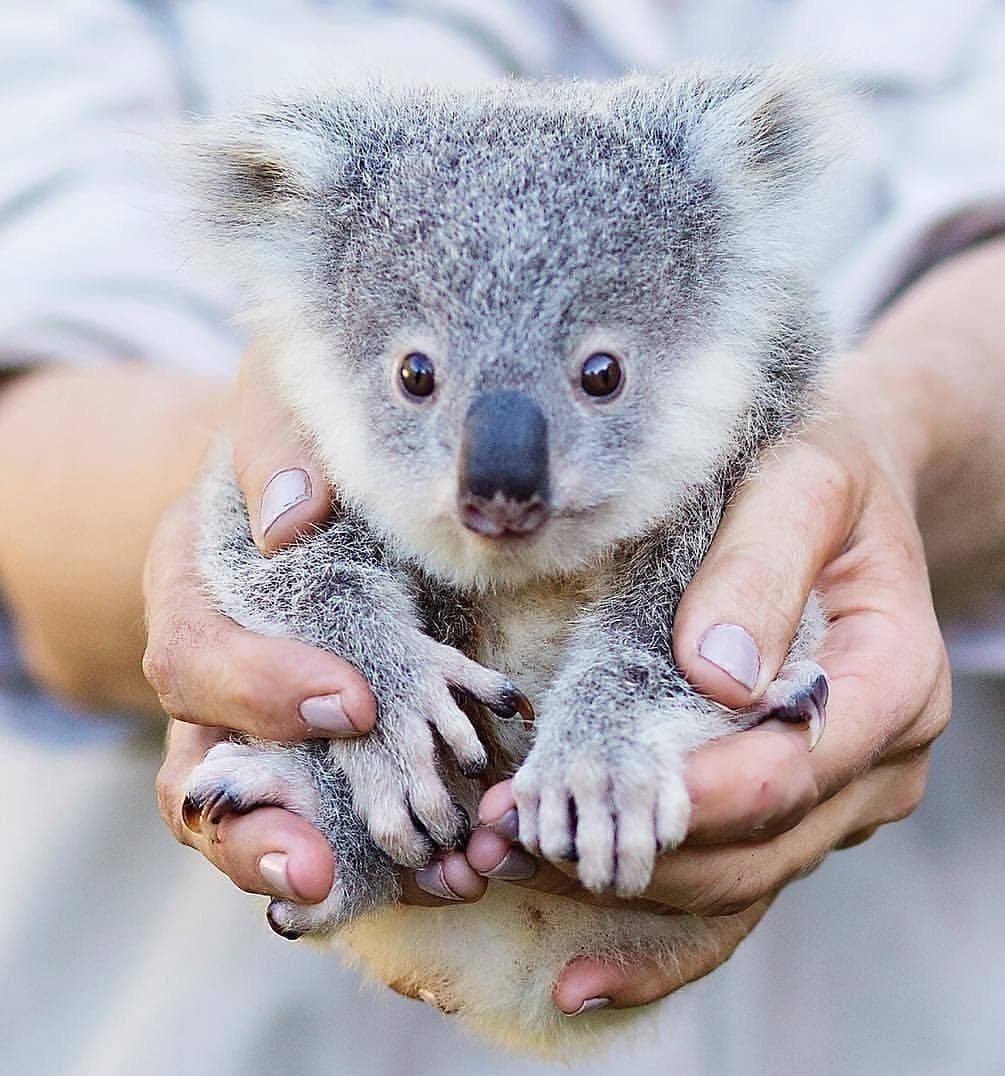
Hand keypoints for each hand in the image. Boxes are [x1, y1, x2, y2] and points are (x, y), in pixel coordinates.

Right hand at [149, 347, 484, 908]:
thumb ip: (280, 442)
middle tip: (313, 870)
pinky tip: (474, 857)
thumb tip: (288, 517)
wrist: (349, 467)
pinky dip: (414, 843)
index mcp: (199, 592)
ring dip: (352, 861)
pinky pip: (365, 808)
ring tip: (435, 880)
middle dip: (258, 831)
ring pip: (287, 814)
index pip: (196, 656)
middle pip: (208, 778)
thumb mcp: (287, 404)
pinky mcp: (355, 739)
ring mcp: (289, 718)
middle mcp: (235, 674)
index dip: (259, 690)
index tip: (352, 701)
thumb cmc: (310, 428)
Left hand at [466, 374, 950, 1014]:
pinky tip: (581, 974)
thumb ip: (765, 562)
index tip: (594, 792)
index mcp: (895, 681)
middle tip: (515, 835)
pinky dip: (661, 942)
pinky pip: (733, 896)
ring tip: (511, 865)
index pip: (793, 764)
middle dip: (634, 848)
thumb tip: (715, 671)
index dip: (695, 792)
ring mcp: (831, 797)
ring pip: (736, 883)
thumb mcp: (802, 480)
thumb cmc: (822, 473)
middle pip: (757, 844)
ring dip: (623, 886)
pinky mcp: (786, 810)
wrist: (844, 500)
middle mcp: (874, 761)